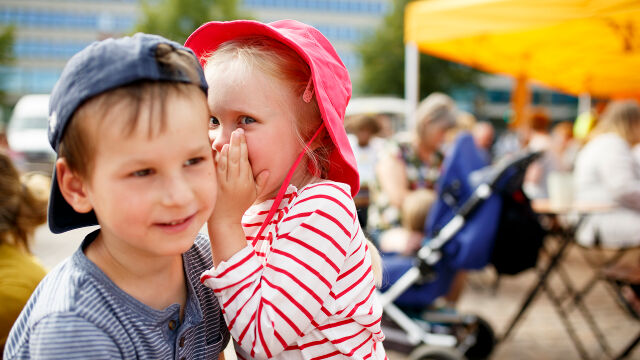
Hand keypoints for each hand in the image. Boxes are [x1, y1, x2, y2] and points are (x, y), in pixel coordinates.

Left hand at [207, 129, 268, 264]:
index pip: (246, 161)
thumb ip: (261, 182)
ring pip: (227, 163)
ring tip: (230, 139)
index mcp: (246, 182)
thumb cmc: (240, 205)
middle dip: (238, 144)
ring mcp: (225, 183)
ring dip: (228, 150)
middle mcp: (236, 182)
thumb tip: (267, 171)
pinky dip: (219, 159)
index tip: (243, 136)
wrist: (224, 220)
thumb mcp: (254, 195)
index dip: (244, 148)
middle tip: (238, 131)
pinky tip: (220, 150)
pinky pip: (217, 169)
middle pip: (237, 159)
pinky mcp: (216, 185)